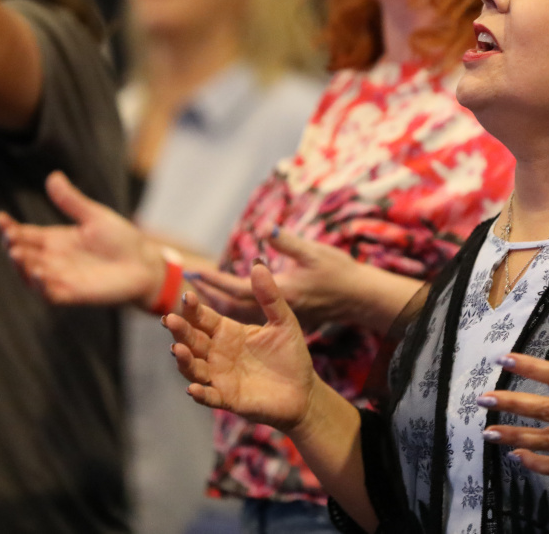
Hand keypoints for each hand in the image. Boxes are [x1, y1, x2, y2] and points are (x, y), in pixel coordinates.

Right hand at [0, 171, 162, 307]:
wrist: (144, 263)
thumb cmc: (121, 239)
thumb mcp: (94, 217)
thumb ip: (72, 201)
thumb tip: (53, 176)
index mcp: (55, 240)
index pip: (24, 234)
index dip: (8, 228)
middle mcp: (53, 260)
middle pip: (23, 254)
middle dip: (12, 246)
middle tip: (8, 235)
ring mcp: (61, 278)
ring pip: (30, 275)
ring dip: (21, 266)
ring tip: (16, 253)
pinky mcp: (73, 294)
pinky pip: (50, 293)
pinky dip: (41, 285)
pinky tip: (37, 273)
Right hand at [166, 262, 317, 431]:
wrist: (303, 391)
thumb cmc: (290, 355)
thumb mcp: (283, 321)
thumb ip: (270, 296)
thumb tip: (259, 264)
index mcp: (228, 332)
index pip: (204, 317)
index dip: (194, 308)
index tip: (187, 296)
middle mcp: (217, 353)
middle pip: (192, 340)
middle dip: (180, 330)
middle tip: (169, 319)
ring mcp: (219, 376)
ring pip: (194, 367)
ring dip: (184, 360)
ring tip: (177, 350)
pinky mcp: (227, 399)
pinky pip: (209, 396)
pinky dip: (200, 393)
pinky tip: (193, 388)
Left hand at [190, 231, 367, 328]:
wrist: (360, 298)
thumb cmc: (339, 272)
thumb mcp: (315, 253)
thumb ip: (288, 242)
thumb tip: (265, 228)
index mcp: (283, 293)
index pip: (239, 289)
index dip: (214, 282)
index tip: (194, 272)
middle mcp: (278, 311)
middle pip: (233, 308)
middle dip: (208, 296)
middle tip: (187, 283)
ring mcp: (281, 318)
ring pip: (240, 317)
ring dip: (218, 305)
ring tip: (199, 295)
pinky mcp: (285, 321)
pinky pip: (251, 320)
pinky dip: (234, 311)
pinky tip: (225, 305)